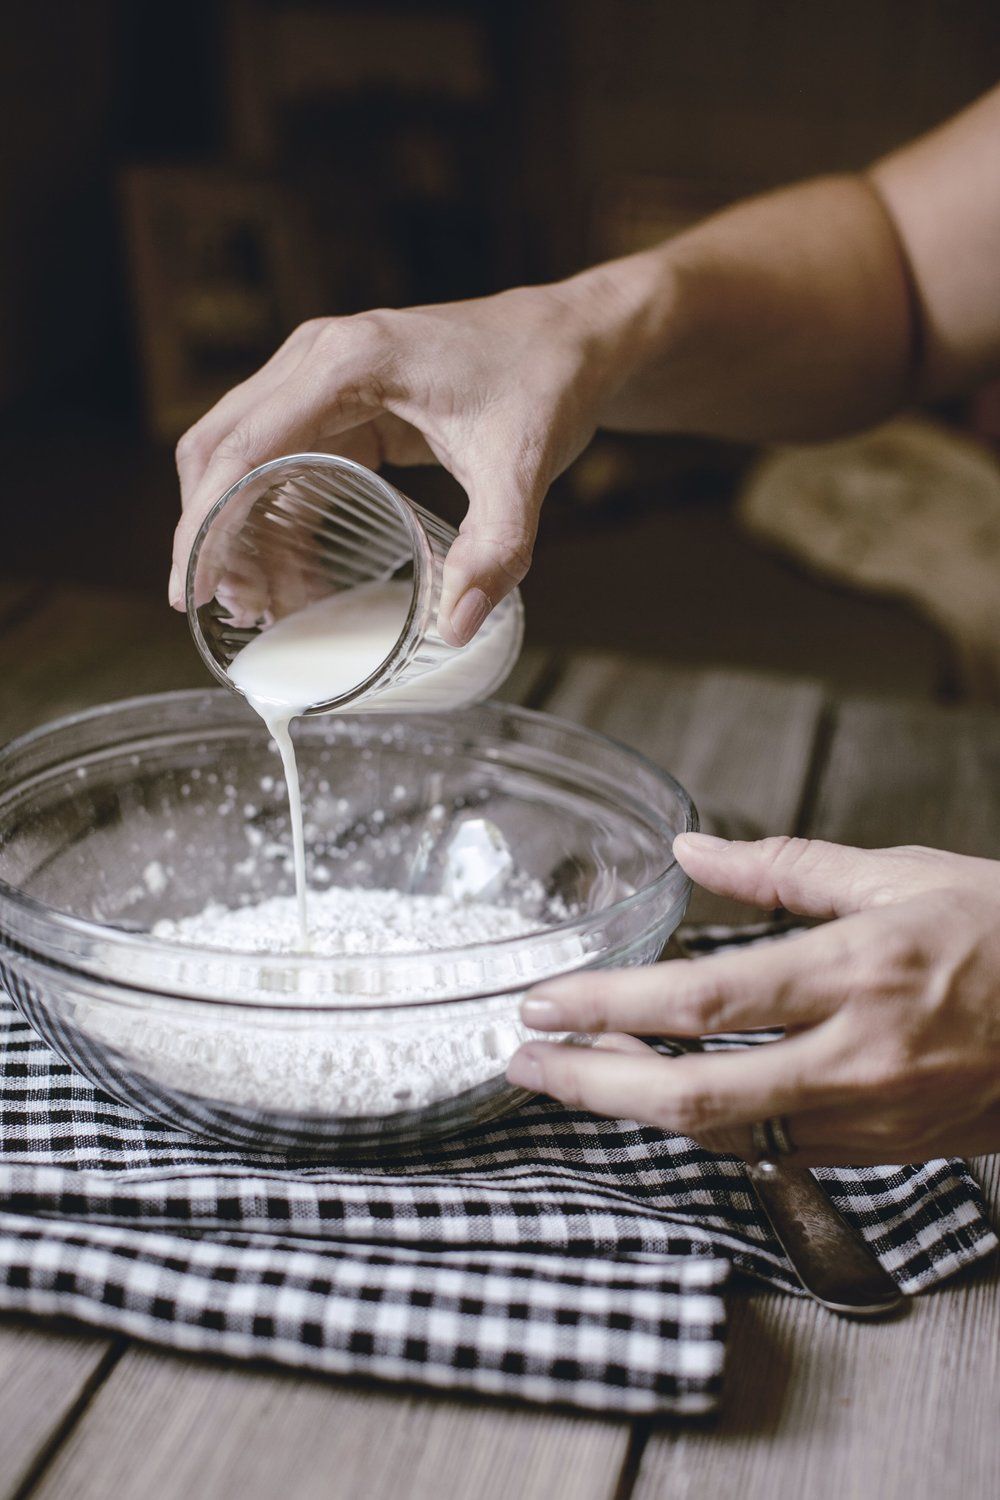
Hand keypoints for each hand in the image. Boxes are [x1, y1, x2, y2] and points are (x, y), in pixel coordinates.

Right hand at [169, 271, 634, 643]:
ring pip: (241, 455)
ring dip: (239, 528)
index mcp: (348, 361)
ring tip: (262, 605)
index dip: (206, 523)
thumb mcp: (522, 470)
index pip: (242, 447)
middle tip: (232, 610)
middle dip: (213, 534)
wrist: (573, 340)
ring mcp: (321, 373)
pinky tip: (293, 572)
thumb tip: (457, 627)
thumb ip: (495, 550)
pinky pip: (282, 458)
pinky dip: (275, 515)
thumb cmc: (545, 384)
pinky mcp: (337, 398)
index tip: (192, 590)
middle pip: (220, 449)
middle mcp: (318, 357)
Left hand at [507, 832, 999, 1164]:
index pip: (707, 1001)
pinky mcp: (887, 1153)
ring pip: (728, 1134)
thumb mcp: (903, 876)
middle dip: (595, 1084)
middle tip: (522, 1061)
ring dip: (636, 1111)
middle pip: (698, 1095)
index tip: (543, 1001)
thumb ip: (785, 868)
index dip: (612, 1006)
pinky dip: (706, 1126)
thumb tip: (690, 851)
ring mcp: (873, 1117)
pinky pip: (774, 1149)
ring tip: (570, 1077)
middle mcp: (858, 1056)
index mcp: (860, 972)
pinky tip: (661, 1098)